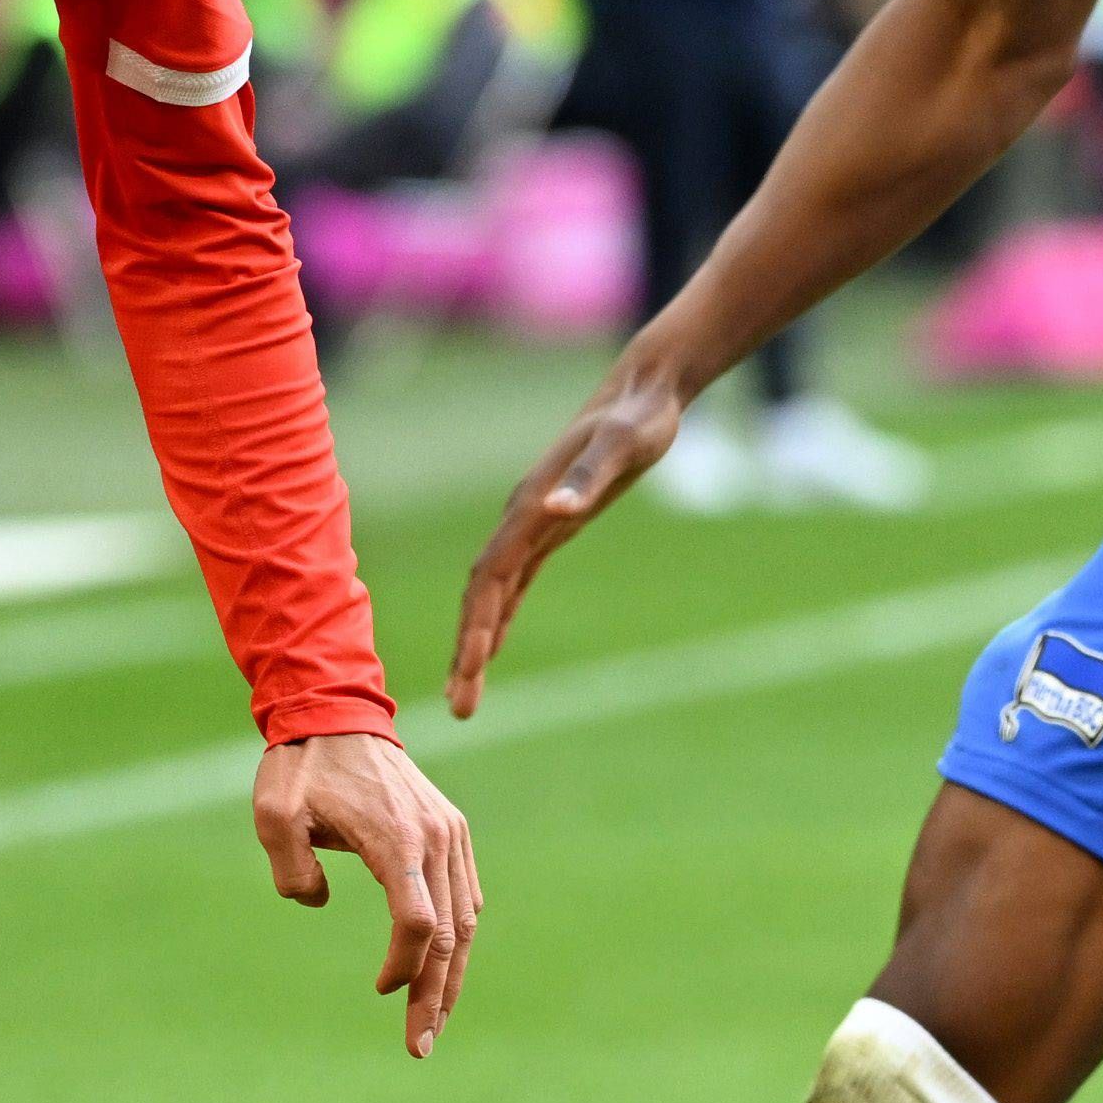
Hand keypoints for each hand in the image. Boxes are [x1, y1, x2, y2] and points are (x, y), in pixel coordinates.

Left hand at [251, 727, 483, 1056]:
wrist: (335, 712)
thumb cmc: (300, 768)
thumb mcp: (274, 817)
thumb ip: (291, 870)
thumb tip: (316, 902)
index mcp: (397, 838)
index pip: (418, 924)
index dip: (405, 970)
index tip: (381, 993)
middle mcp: (436, 837)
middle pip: (450, 933)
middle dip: (437, 995)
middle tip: (420, 1046)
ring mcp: (450, 833)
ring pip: (465, 920)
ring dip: (452, 975)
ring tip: (435, 1022)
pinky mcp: (450, 830)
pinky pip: (464, 896)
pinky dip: (457, 938)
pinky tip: (443, 970)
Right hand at [447, 363, 682, 716]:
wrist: (642, 392)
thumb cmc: (639, 418)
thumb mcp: (623, 445)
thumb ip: (590, 478)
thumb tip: (558, 511)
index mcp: (530, 508)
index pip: (491, 580)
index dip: (476, 627)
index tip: (468, 672)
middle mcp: (522, 519)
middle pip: (482, 597)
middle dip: (467, 652)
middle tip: (460, 709)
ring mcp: (533, 523)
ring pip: (492, 594)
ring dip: (476, 644)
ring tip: (465, 695)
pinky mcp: (551, 526)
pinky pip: (514, 583)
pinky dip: (497, 618)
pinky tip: (490, 650)